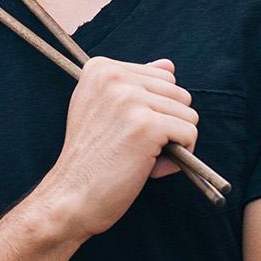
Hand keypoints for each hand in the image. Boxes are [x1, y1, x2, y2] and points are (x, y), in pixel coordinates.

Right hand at [41, 56, 198, 237]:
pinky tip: (151, 166)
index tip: (126, 129)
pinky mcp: (146, 125)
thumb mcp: (104, 110)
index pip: (162, 77)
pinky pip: (189, 133)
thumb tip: (169, 65)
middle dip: (168, 124)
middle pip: (178, 93)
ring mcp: (129, 99)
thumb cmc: (91, 158)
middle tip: (135, 147)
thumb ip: (136, 85)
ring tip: (142, 157)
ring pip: (187, 114)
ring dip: (174, 141)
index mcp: (100, 68)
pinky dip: (181, 155)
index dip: (154, 110)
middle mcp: (113, 76)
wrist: (71, 196)